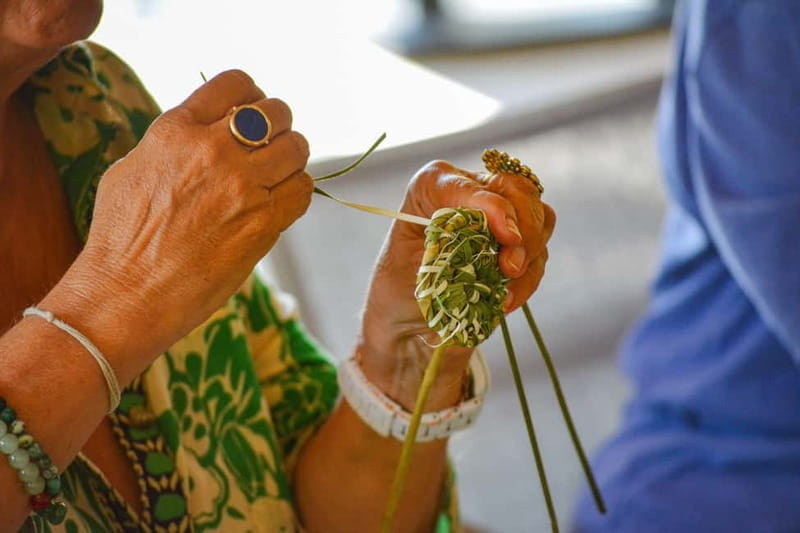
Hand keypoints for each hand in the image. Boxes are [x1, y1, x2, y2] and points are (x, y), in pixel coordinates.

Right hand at [41, 70, 312, 381]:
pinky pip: (303, 189)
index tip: (254, 112)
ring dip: (291, 160)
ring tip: (275, 178)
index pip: (237, 83)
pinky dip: (297, 192)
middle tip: (270, 149)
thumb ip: (174, 144)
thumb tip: (209, 132)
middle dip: (278, 126)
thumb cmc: (120, 239)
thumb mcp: (133, 169)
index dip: (253, 96)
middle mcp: (212, 150)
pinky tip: (279, 204)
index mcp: (176, 130)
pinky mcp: (263, 223)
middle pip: (276, 112)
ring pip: (297, 148)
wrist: (126, 295)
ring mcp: (241, 187)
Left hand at [357, 160, 555, 410]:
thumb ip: (446, 248)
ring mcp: (499, 217)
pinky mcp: (517, 246)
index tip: (506, 236)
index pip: (466, 183)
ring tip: (505, 289)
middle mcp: (470, 192)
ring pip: (539, 216)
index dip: (491, 205)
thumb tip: (492, 244)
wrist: (410, 325)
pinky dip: (527, 280)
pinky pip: (539, 254)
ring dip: (529, 254)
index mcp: (432, 188)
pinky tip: (506, 301)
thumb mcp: (407, 266)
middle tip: (509, 268)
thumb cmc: (400, 291)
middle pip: (517, 190)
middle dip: (522, 229)